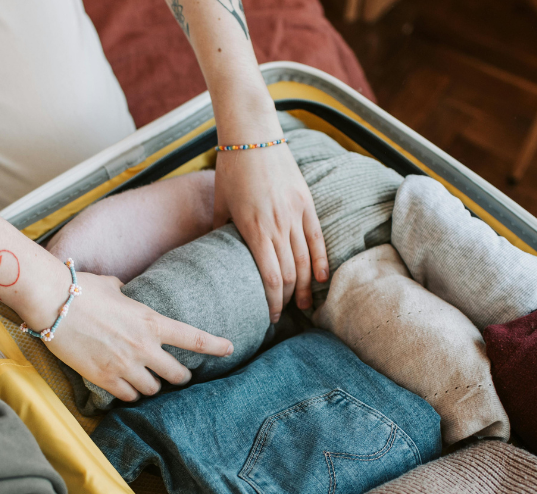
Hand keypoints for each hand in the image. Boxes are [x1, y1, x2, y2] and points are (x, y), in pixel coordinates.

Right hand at [45, 272, 233, 401]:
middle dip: (180, 377)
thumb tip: (125, 292)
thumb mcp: (114, 288)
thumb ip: (127, 296)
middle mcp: (143, 347)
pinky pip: (128, 396)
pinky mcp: (104, 378)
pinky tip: (125, 387)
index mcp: (151, 321)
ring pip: (153, 390)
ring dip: (152, 386)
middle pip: (177, 375)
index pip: (194, 338)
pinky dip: (129, 393)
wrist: (52, 303)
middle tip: (177, 376)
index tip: (229, 348)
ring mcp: (124, 365)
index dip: (215, 345)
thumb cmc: (81, 289)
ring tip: (145, 380)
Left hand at [214, 139, 328, 320]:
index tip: (271, 316)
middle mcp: (277, 225)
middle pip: (290, 274)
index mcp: (253, 229)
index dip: (273, 301)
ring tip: (305, 304)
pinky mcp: (306, 202)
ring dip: (306, 286)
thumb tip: (214, 253)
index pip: (270, 278)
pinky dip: (322, 261)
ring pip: (306, 260)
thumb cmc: (231, 168)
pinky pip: (317, 238)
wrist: (253, 134)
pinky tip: (322, 278)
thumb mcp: (220, 202)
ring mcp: (295, 213)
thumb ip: (219, 230)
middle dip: (288, 298)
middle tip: (286, 313)